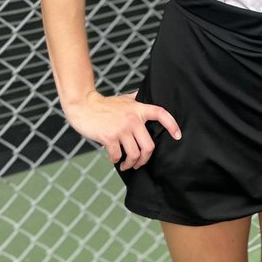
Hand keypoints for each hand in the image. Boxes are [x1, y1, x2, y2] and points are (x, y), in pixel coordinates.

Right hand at [63, 89, 180, 171]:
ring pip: (134, 154)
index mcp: (138, 109)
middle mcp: (133, 119)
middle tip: (139, 163)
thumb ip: (136, 99)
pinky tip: (113, 158)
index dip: (172, 125)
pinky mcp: (109, 137)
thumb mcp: (124, 99)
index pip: (161, 114)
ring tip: (126, 165)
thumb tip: (146, 96)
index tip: (178, 136)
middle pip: (149, 146)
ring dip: (130, 164)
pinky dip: (116, 160)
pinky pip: (118, 156)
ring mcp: (121, 129)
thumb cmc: (104, 104)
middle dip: (145, 159)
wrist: (84, 105)